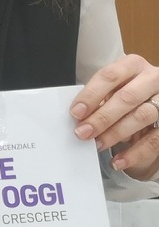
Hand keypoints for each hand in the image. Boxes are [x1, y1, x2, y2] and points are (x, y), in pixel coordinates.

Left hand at [72, 55, 158, 179]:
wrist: (151, 101)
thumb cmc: (126, 93)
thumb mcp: (113, 89)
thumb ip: (98, 99)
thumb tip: (78, 118)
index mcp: (132, 65)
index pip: (110, 76)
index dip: (91, 95)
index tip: (76, 113)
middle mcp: (152, 78)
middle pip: (127, 97)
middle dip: (102, 117)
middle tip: (83, 132)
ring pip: (142, 116)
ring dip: (116, 133)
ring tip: (97, 145)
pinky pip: (155, 139)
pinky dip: (135, 153)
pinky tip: (118, 161)